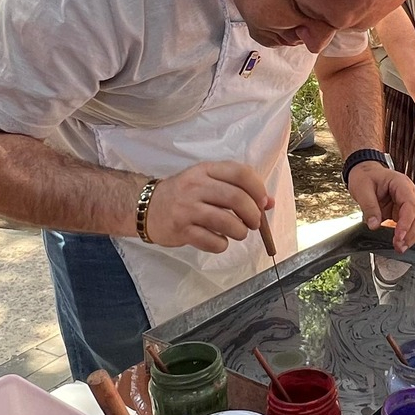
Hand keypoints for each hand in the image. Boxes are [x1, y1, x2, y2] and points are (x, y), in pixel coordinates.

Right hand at [146, 161, 268, 252]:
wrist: (145, 207)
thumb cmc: (184, 195)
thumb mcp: (208, 183)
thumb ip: (238, 189)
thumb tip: (269, 203)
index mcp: (205, 170)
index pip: (240, 173)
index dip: (258, 189)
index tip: (263, 202)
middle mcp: (195, 186)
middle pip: (237, 199)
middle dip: (253, 215)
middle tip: (254, 223)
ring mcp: (187, 208)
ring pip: (227, 222)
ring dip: (241, 232)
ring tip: (239, 233)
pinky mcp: (181, 230)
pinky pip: (212, 241)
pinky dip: (222, 244)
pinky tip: (218, 241)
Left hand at [347, 161, 414, 250]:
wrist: (365, 172)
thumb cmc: (365, 176)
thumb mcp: (362, 189)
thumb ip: (369, 207)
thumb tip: (374, 225)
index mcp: (401, 183)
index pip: (409, 205)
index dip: (406, 222)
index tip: (399, 236)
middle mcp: (409, 192)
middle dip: (410, 233)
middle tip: (399, 246)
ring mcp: (409, 201)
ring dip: (412, 235)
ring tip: (400, 247)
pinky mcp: (404, 210)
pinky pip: (412, 223)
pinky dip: (408, 234)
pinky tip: (402, 243)